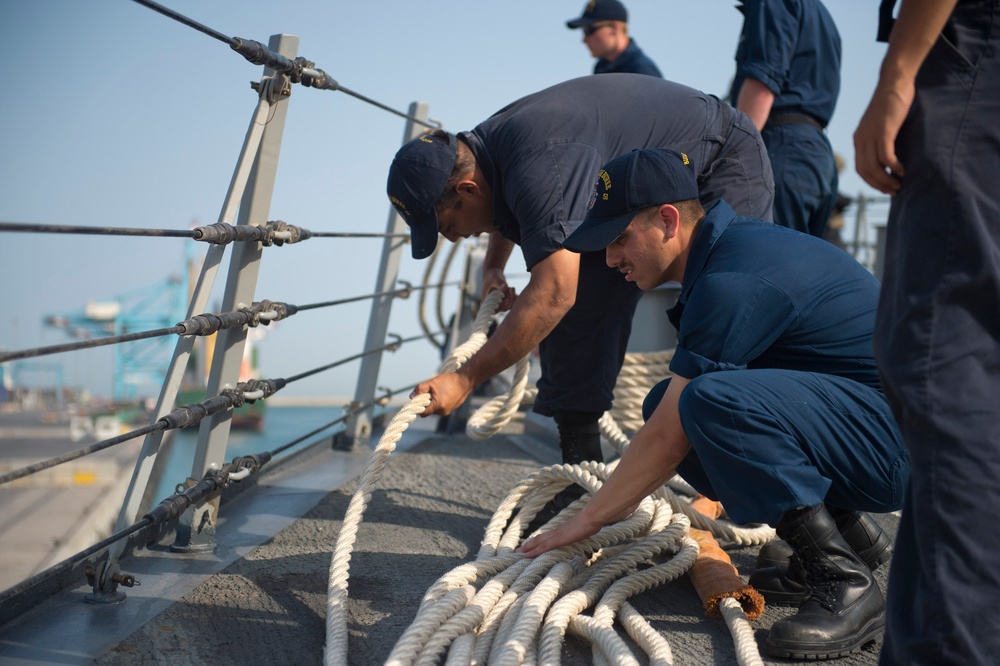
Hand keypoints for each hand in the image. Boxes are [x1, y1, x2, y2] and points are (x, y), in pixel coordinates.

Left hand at [409, 372, 474, 416]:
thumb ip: (420, 389)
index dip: (418, 407)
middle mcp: (443, 412)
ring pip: (435, 409)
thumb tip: (411, 396)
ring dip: (433, 402)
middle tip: (430, 392)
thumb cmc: (449, 381)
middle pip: (429, 411)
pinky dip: (440, 402)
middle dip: (426, 403)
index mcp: (438, 406)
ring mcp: (448, 411)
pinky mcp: (452, 409)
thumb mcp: (432, 383)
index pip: (422, 413)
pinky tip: (444, 393)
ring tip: (438, 391)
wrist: (465, 381)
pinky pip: (441, 408)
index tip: (418, 399)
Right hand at [482, 268, 516, 311]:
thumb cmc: (492, 275)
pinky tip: (512, 288)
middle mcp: (493, 303)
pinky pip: (512, 302)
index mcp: (487, 301)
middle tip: (510, 289)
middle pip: (504, 309)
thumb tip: (505, 287)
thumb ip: (500, 283)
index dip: (501, 307)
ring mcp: (499, 302)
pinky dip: (514, 296)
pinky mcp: (504, 300)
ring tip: (511, 287)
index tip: (506, 299)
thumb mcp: (495, 278)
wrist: (493, 273)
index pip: (494, 310)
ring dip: (513, 298)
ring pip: (509, 306)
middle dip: (509, 300)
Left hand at [518, 510, 602, 557]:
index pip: (546, 536)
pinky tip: (526, 555)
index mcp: (561, 530)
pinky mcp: (558, 539)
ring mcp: (556, 535)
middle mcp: (556, 532)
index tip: (530, 545)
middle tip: (518, 551)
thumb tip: (590, 554)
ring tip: (518, 553)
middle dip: (528, 545)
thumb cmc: (591, 524)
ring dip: (527, 548)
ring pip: (537, 542)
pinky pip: (543, 547)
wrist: (591, 517)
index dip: (538, 541)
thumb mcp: (586, 535)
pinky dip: (533, 551)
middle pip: (538, 539)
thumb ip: (585, 544)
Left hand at [853, 77, 914, 194]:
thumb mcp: (881, 124)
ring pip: (875, 167)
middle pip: (866, 172)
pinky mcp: (883, 132)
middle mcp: (861, 139)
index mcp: (859, 139)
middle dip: (879, 185)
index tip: (884, 188)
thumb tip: (888, 156)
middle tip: (893, 192)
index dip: (871, 182)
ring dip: (886, 180)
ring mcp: (871, 136)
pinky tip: (902, 171)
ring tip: (899, 185)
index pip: (860, 168)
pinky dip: (893, 167)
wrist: (893, 82)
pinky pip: (886, 157)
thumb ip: (880, 139)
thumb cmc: (891, 103)